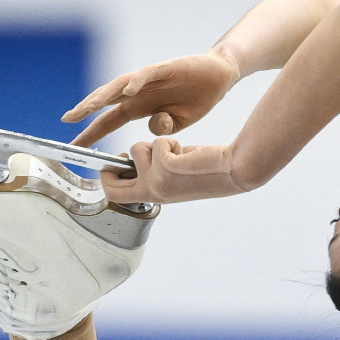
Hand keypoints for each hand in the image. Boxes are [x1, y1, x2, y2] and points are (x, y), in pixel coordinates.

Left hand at [62, 46, 239, 146]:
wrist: (219, 77)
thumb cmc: (196, 99)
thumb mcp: (179, 124)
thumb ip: (163, 129)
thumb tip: (152, 129)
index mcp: (139, 108)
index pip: (109, 121)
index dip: (91, 132)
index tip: (74, 146)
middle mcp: (138, 92)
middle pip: (106, 101)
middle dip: (86, 110)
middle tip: (67, 120)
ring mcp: (150, 80)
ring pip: (120, 85)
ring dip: (103, 95)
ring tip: (88, 106)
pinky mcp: (166, 68)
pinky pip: (147, 74)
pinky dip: (136, 81)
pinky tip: (127, 91)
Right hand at [100, 138, 245, 203]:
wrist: (231, 172)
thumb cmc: (206, 172)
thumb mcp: (172, 179)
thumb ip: (152, 174)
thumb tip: (131, 160)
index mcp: (152, 198)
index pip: (114, 195)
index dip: (107, 179)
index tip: (112, 166)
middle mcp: (152, 192)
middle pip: (111, 182)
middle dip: (112, 165)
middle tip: (123, 155)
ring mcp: (157, 180)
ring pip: (138, 149)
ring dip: (155, 144)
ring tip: (177, 153)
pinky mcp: (165, 165)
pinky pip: (158, 141)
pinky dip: (171, 141)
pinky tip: (187, 152)